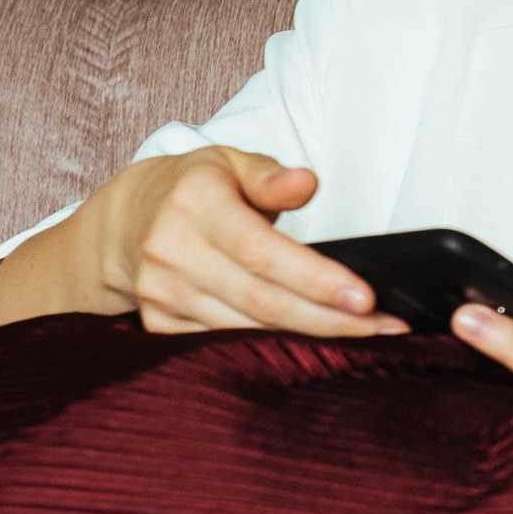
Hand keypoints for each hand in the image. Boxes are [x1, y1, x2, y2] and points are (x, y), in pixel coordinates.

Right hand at [95, 146, 402, 336]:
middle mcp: (171, 250)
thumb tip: (306, 183)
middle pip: (262, 300)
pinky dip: (271, 350)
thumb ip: (272, 175)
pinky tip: (313, 349)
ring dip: (310, 340)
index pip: (263, 252)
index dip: (315, 279)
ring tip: (366, 339)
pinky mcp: (160, 323)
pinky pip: (224, 345)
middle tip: (385, 329)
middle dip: (329, 320)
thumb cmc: (196, 189)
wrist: (128, 221)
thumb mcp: (233, 163)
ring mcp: (161, 293)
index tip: (365, 298)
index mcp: (194, 203)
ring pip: (247, 329)